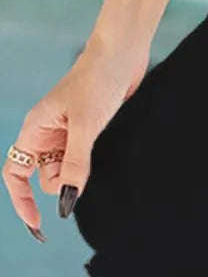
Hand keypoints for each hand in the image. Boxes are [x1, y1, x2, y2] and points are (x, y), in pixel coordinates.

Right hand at [4, 45, 147, 240]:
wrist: (123, 53)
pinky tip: (104, 152)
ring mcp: (69, 132)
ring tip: (98, 145)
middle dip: (63, 181)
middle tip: (84, 161)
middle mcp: (48, 133)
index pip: (16, 173)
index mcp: (35, 129)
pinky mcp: (89, 129)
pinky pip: (84, 158)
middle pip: (45, 175)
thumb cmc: (98, 80)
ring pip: (68, 168)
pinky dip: (91, 163)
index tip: (38, 223)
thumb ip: (76, 164)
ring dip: (81, 171)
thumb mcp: (86, 126)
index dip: (22, 200)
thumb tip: (66, 201)